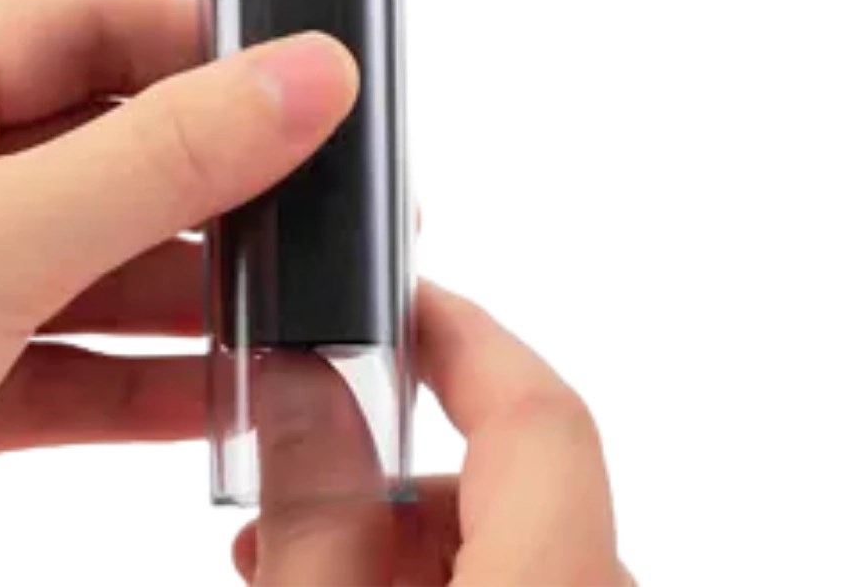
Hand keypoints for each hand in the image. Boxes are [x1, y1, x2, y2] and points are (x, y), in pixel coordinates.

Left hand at [0, 0, 356, 581]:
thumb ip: (161, 157)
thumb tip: (300, 77)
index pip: (95, 21)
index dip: (210, 45)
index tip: (313, 81)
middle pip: (105, 143)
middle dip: (216, 185)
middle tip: (328, 212)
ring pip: (88, 261)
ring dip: (190, 296)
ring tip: (299, 314)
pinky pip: (56, 364)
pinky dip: (139, 383)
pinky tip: (221, 397)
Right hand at [233, 282, 633, 586]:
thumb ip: (317, 517)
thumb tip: (305, 382)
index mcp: (559, 583)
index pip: (539, 412)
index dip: (463, 334)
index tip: (390, 294)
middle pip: (518, 485)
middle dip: (398, 465)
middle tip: (295, 464)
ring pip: (520, 544)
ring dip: (412, 537)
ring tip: (294, 563)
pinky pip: (526, 585)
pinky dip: (450, 578)